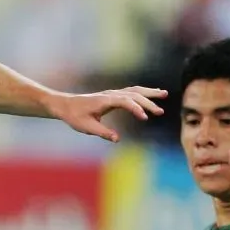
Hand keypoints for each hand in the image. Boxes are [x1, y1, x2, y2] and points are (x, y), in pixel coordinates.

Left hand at [49, 86, 166, 141]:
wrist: (65, 105)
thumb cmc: (74, 116)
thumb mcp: (86, 127)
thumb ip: (102, 132)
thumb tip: (117, 139)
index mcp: (104, 101)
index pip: (125, 102)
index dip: (136, 109)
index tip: (145, 118)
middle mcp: (110, 95)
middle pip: (133, 95)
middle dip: (147, 102)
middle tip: (160, 112)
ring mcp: (112, 94)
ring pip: (134, 90)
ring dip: (149, 93)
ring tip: (164, 94)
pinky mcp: (113, 96)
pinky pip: (131, 92)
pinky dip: (143, 92)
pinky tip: (153, 93)